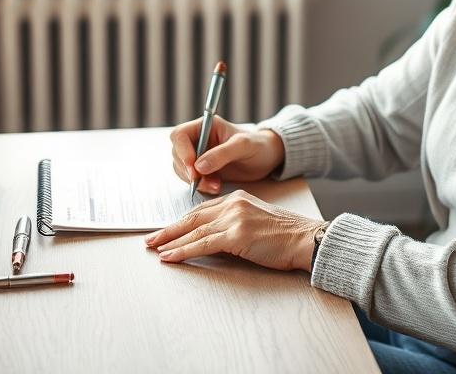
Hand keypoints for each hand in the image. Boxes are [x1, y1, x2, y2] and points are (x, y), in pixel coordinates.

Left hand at [145, 189, 320, 271]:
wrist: (305, 239)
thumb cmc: (285, 235)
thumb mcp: (255, 221)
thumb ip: (234, 223)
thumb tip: (212, 239)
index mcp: (236, 198)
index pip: (201, 211)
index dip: (181, 223)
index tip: (166, 231)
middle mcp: (232, 204)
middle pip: (192, 218)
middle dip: (168, 230)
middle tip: (150, 240)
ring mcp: (235, 218)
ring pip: (194, 231)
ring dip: (171, 242)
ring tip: (155, 250)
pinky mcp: (237, 235)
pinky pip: (203, 244)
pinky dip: (183, 251)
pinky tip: (170, 257)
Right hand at [169, 114, 284, 194]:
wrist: (267, 158)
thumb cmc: (258, 146)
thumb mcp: (243, 146)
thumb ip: (222, 154)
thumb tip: (199, 166)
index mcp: (205, 126)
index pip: (180, 135)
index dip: (182, 152)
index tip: (194, 168)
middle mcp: (198, 140)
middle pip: (177, 154)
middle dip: (188, 170)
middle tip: (204, 181)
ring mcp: (199, 156)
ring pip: (182, 169)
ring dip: (195, 181)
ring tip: (216, 185)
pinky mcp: (203, 171)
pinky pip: (191, 180)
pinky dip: (201, 186)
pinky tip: (216, 186)